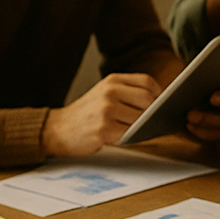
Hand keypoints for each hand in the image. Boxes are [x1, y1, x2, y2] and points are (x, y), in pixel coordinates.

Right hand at [42, 72, 161, 156]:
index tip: (157, 105)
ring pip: (141, 119)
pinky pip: (129, 134)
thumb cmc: (87, 113)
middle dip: (152, 113)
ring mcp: (106, 110)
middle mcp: (110, 92)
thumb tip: (161, 104)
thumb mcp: (105, 94)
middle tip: (146, 121)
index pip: (147, 82)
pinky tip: (120, 137)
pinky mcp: (104, 129)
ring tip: (129, 129)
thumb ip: (128, 93)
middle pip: (148, 100)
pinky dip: (129, 137)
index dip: (158, 95)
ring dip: (140, 128)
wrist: (58, 129)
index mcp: (113, 81)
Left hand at [185, 73, 219, 144]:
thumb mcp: (189, 72)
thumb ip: (195, 71)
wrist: (183, 100)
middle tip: (213, 97)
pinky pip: (217, 137)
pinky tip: (188, 125)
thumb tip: (187, 72)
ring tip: (191, 115)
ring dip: (210, 120)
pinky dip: (203, 132)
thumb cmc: (191, 81)